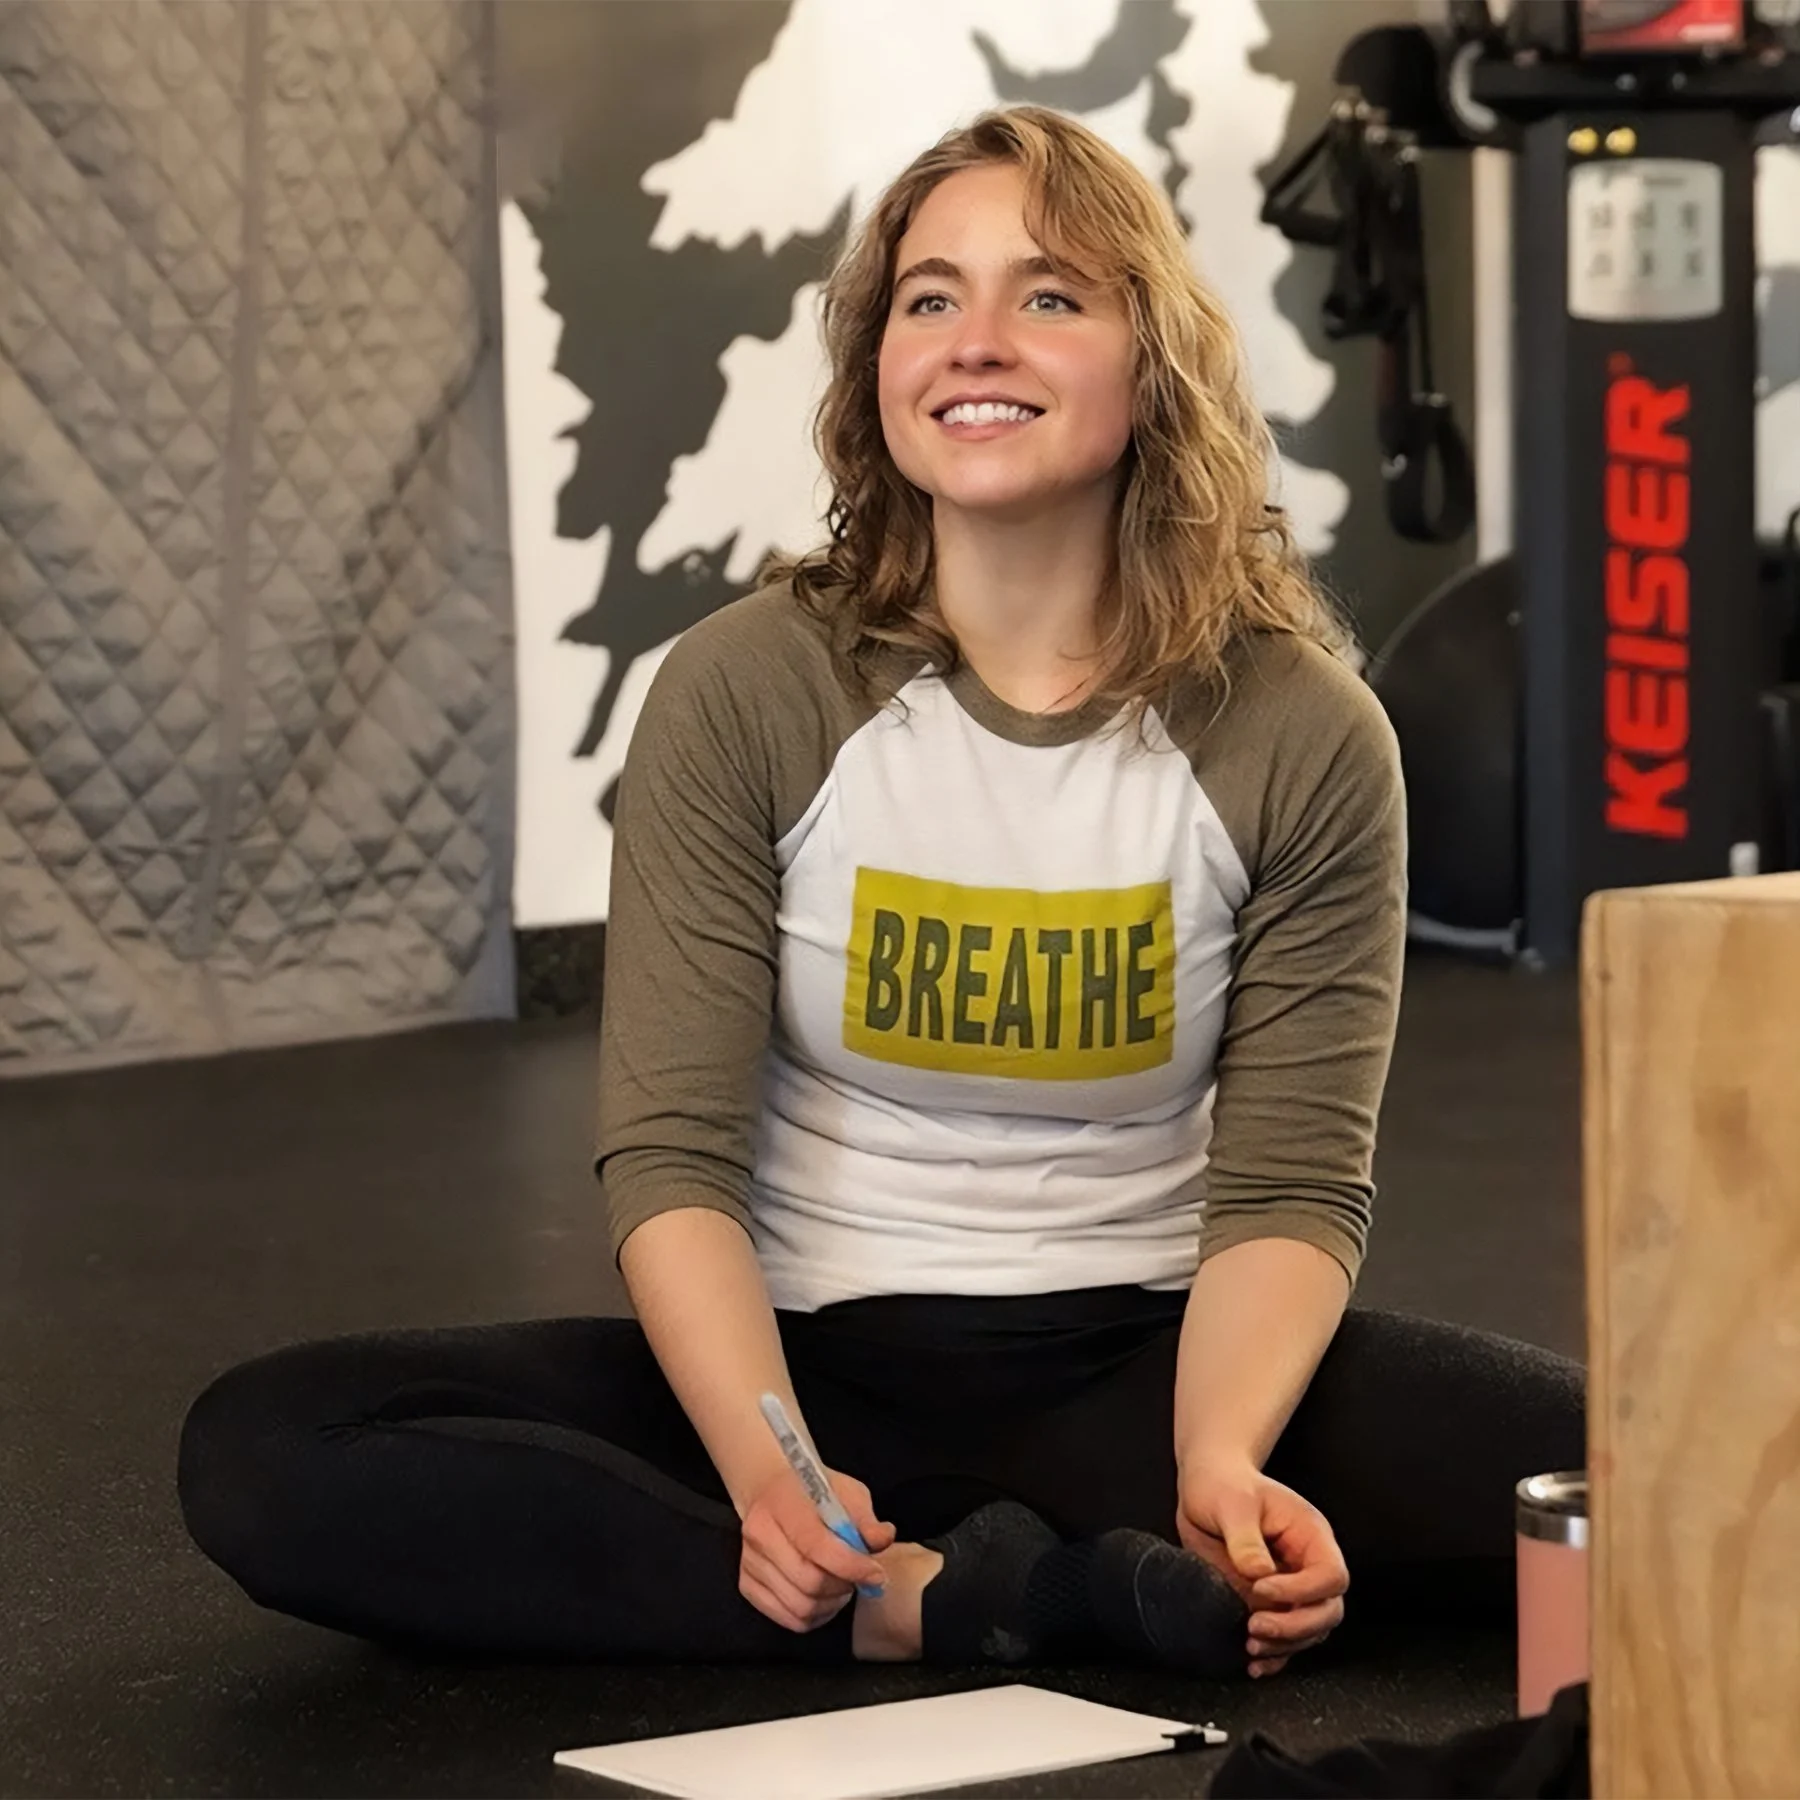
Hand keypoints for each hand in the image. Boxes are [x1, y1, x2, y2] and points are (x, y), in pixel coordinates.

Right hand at [738, 1466, 895, 1633]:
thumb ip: (865, 1518)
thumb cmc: (812, 1492)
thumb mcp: (846, 1491)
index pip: (816, 1546)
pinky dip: (813, 1617)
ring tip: (842, 1587)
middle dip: (843, 1586)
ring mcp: (749, 1562)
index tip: (876, 1573)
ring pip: (799, 1606)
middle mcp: (759, 1534)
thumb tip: (884, 1538)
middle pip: (809, 1581)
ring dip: (831, 1604)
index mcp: (782, 1503)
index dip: (851, 1565)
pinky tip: (825, 1599)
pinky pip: (787, 1618)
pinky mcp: (747, 1585)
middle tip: (859, 1578)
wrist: (771, 1491)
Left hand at [1176, 1455, 1348, 1678]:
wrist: (1208, 1488)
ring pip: (1309, 1632)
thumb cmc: (1225, 1486)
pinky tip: (1253, 1663)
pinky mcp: (1271, 1607)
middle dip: (1295, 1627)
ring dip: (1284, 1646)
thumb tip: (1258, 1574)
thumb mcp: (1232, 1503)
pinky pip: (1285, 1640)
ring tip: (1250, 1644)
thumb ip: (1245, 1538)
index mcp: (1311, 1536)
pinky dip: (1274, 1657)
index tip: (1261, 1588)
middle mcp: (1308, 1566)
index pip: (1330, 1575)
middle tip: (1255, 1627)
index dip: (1302, 1590)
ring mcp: (1292, 1590)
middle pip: (1328, 1611)